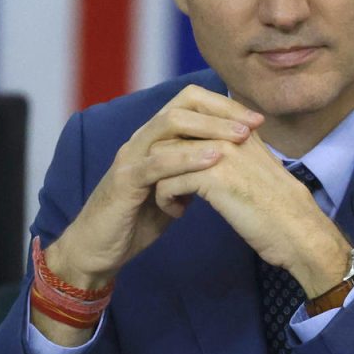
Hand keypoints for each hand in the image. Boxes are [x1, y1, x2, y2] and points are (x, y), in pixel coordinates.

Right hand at [44, 85, 264, 288]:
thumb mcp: (172, 189)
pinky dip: (186, 158)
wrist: (97, 249)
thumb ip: (191, 172)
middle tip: (253, 125)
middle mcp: (141, 140)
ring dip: (209, 129)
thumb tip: (226, 162)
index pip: (188, 103)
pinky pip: (156, 163)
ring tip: (240, 138)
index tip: (256, 120)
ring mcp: (130, 158)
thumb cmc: (135, 220)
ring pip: (169, 126)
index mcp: (154, 139)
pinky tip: (213, 160)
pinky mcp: (124, 181)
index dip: (223, 106)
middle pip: (181, 106)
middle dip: (221, 112)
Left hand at [152, 131, 350, 296]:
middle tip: (169, 184)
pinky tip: (179, 212)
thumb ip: (234, 153)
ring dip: (160, 179)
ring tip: (172, 200)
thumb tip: (207, 151)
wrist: (297, 231)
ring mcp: (221, 152)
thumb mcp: (254, 168)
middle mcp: (230, 133)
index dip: (176, 143)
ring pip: (163, 155)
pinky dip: (166, 200)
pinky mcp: (213, 178)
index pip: (191, 118)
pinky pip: (167, 182)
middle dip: (162, 159)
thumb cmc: (277, 207)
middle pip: (171, 133)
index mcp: (240, 128)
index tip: (177, 167)